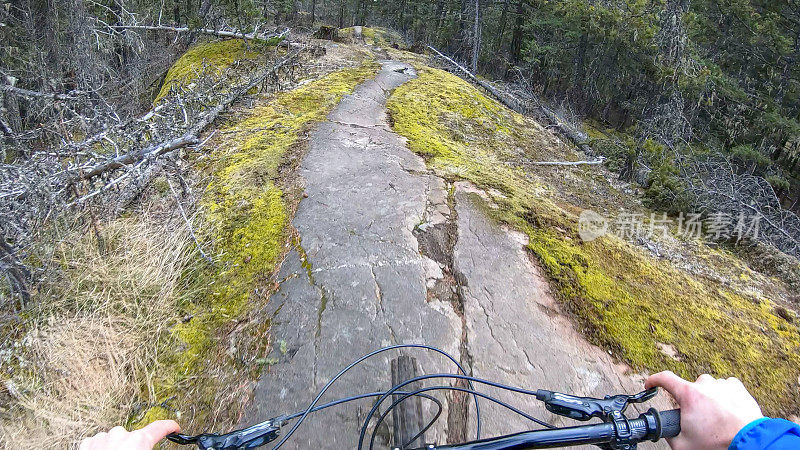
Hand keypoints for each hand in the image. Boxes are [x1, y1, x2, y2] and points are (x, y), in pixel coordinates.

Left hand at [79, 420, 179, 449]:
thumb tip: (150, 448)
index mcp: (138, 441)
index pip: (160, 428)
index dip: (170, 427)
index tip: (173, 428)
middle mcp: (120, 435)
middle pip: (135, 437)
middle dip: (135, 447)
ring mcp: (102, 438)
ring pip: (116, 439)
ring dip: (117, 448)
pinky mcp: (87, 444)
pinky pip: (100, 443)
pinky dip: (103, 449)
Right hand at [645, 371, 762, 449]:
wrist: (750, 443)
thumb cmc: (718, 443)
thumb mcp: (684, 445)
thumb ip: (669, 434)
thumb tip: (665, 430)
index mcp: (688, 394)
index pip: (663, 379)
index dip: (653, 381)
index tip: (650, 386)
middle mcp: (704, 384)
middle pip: (689, 388)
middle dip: (690, 402)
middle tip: (697, 419)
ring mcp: (722, 384)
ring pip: (708, 388)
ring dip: (708, 399)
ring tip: (715, 418)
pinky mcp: (737, 388)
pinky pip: (724, 387)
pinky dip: (723, 396)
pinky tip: (726, 410)